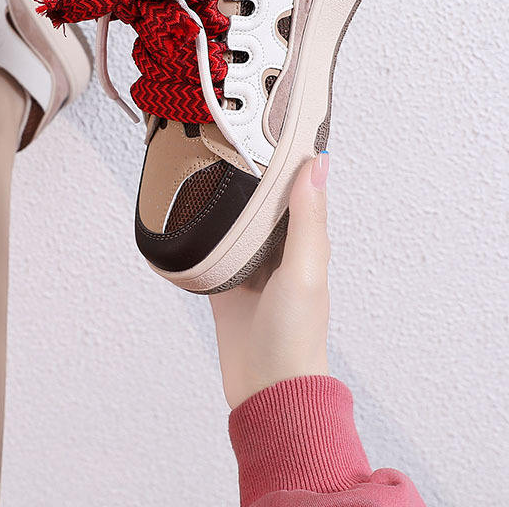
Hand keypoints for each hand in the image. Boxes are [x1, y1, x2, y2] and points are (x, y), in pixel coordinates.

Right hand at [209, 153, 330, 408]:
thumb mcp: (304, 270)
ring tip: (207, 160)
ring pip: (238, 220)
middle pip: (265, 200)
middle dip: (253, 169)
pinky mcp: (226, 282)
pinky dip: (206, 228)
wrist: (266, 390)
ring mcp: (251, 265)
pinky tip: (191, 210)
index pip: (298, 187)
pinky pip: (214, 247)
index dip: (290, 155)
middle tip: (230, 131)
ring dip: (228, 196)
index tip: (274, 118)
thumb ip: (308, 220)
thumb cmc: (296, 335)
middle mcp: (279, 249)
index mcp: (305, 242)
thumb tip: (317, 164)